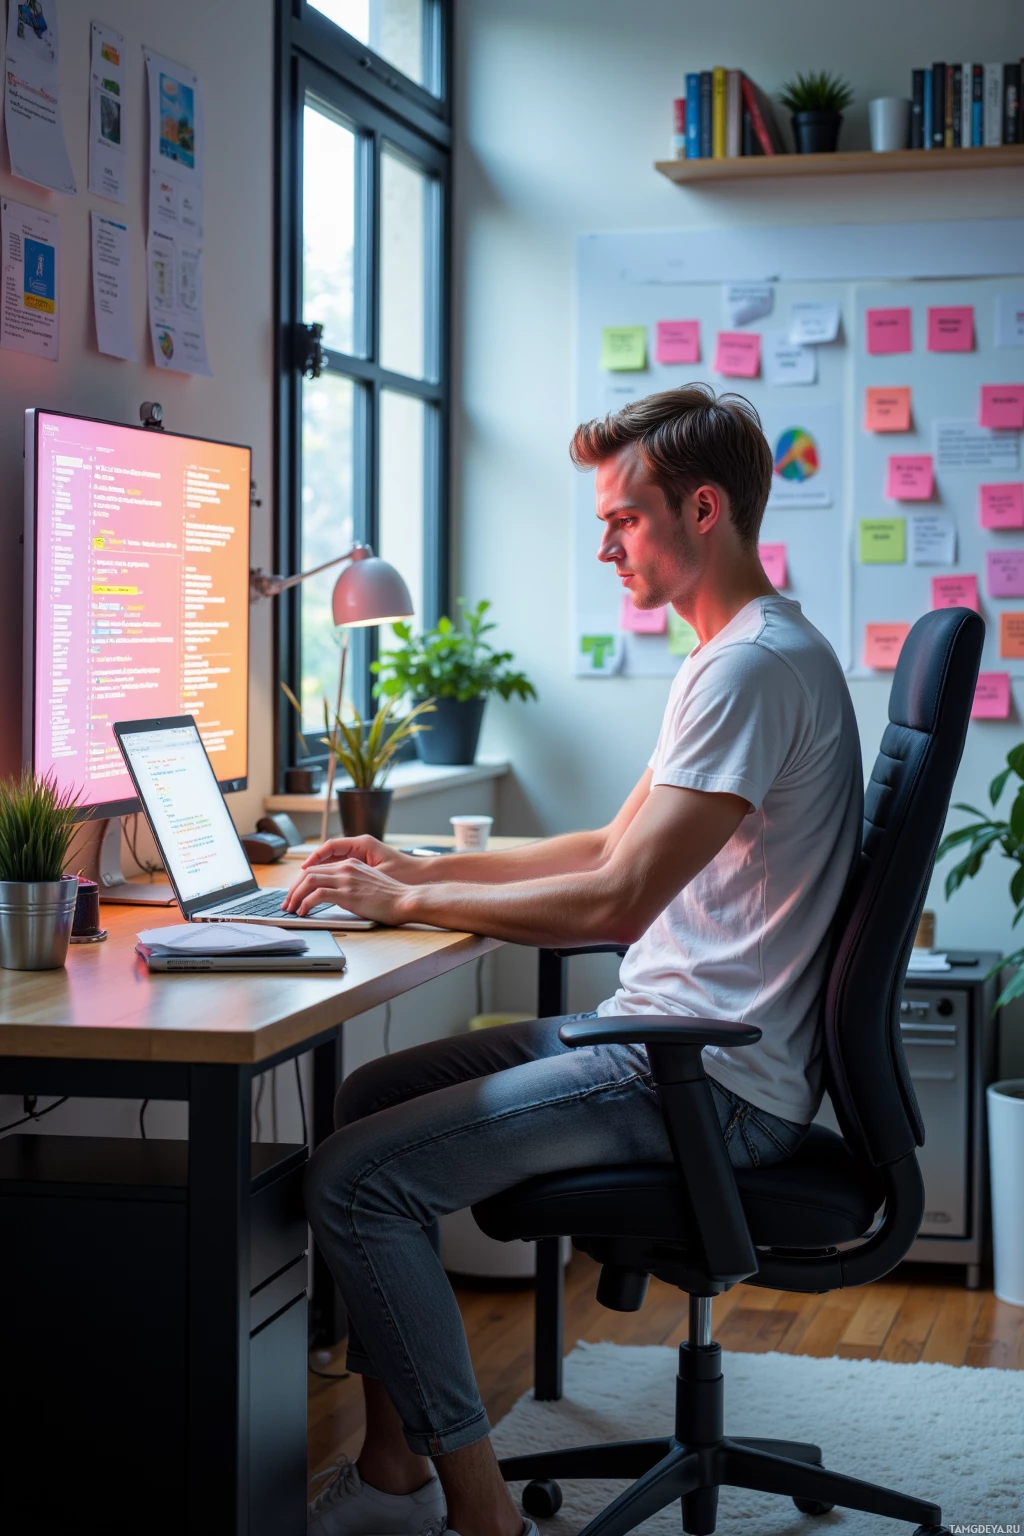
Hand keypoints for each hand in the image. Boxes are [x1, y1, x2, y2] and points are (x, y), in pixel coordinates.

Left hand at [283, 858, 415, 924]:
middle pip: (308, 872)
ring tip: (291, 909)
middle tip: (287, 904)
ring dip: (295, 896)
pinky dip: (305, 903)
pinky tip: (303, 912)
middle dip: (293, 889)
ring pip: (308, 881)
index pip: (317, 868)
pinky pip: (317, 895)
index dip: (301, 882)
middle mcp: (346, 868)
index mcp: (351, 864)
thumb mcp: (369, 883)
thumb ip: (352, 884)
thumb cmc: (392, 897)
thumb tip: (337, 896)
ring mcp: (346, 879)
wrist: (406, 900)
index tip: (295, 894)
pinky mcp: (347, 893)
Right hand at [302, 833, 420, 882]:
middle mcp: (360, 847)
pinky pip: (340, 870)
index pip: (330, 847)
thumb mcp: (378, 875)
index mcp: (362, 844)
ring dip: (317, 875)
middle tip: (299, 882)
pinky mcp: (363, 867)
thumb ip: (354, 877)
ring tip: (303, 888)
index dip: (314, 858)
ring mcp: (361, 857)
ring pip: (332, 864)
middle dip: (311, 869)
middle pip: (327, 855)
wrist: (422, 879)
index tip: (303, 870)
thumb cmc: (406, 874)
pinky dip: (329, 879)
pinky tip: (320, 890)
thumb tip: (336, 881)